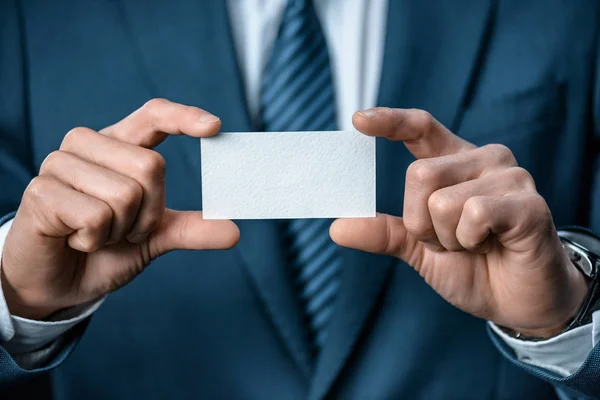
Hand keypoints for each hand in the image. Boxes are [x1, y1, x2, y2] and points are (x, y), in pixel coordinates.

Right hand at [1, 99, 238, 319]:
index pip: (153, 115)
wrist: (60, 283)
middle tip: (124, 229)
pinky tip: (75, 240)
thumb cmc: (105, 250)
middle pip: (151, 166)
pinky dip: (94, 241)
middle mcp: (88, 145)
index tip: (214, 127)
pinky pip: (95, 217)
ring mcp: (60, 164)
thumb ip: (191, 229)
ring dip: (119, 230)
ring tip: (96, 234)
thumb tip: (234, 231)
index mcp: (119, 145)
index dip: (183, 117)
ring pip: (125, 194)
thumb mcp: (154, 237)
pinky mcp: (40, 192)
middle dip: (148, 214)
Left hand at [330, 107, 587, 337]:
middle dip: (420, 224)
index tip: (358, 120)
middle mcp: (484, 159)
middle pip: (419, 176)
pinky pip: (474, 213)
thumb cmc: (472, 268)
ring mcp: (510, 177)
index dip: (390, 121)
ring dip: (448, 238)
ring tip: (476, 245)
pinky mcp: (529, 203)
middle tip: (449, 241)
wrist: (517, 302)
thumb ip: (384, 233)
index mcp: (455, 163)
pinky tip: (492, 246)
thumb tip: (336, 228)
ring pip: (443, 201)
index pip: (421, 128)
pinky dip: (471, 241)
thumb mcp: (418, 249)